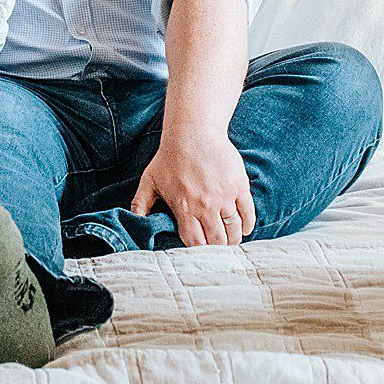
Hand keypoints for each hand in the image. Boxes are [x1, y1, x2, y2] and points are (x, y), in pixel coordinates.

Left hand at [131, 125, 254, 247]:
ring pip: (234, 230)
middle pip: (217, 241)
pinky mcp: (239, 186)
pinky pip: (248, 213)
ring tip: (229, 240)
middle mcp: (206, 205)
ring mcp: (225, 196)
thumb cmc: (170, 157)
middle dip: (216, 248)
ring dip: (232, 239)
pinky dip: (247, 225)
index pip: (195, 243)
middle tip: (216, 248)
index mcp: (185, 208)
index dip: (197, 251)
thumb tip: (134, 225)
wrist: (192, 132)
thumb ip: (140, 206)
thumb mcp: (149, 182)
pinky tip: (243, 228)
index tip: (198, 250)